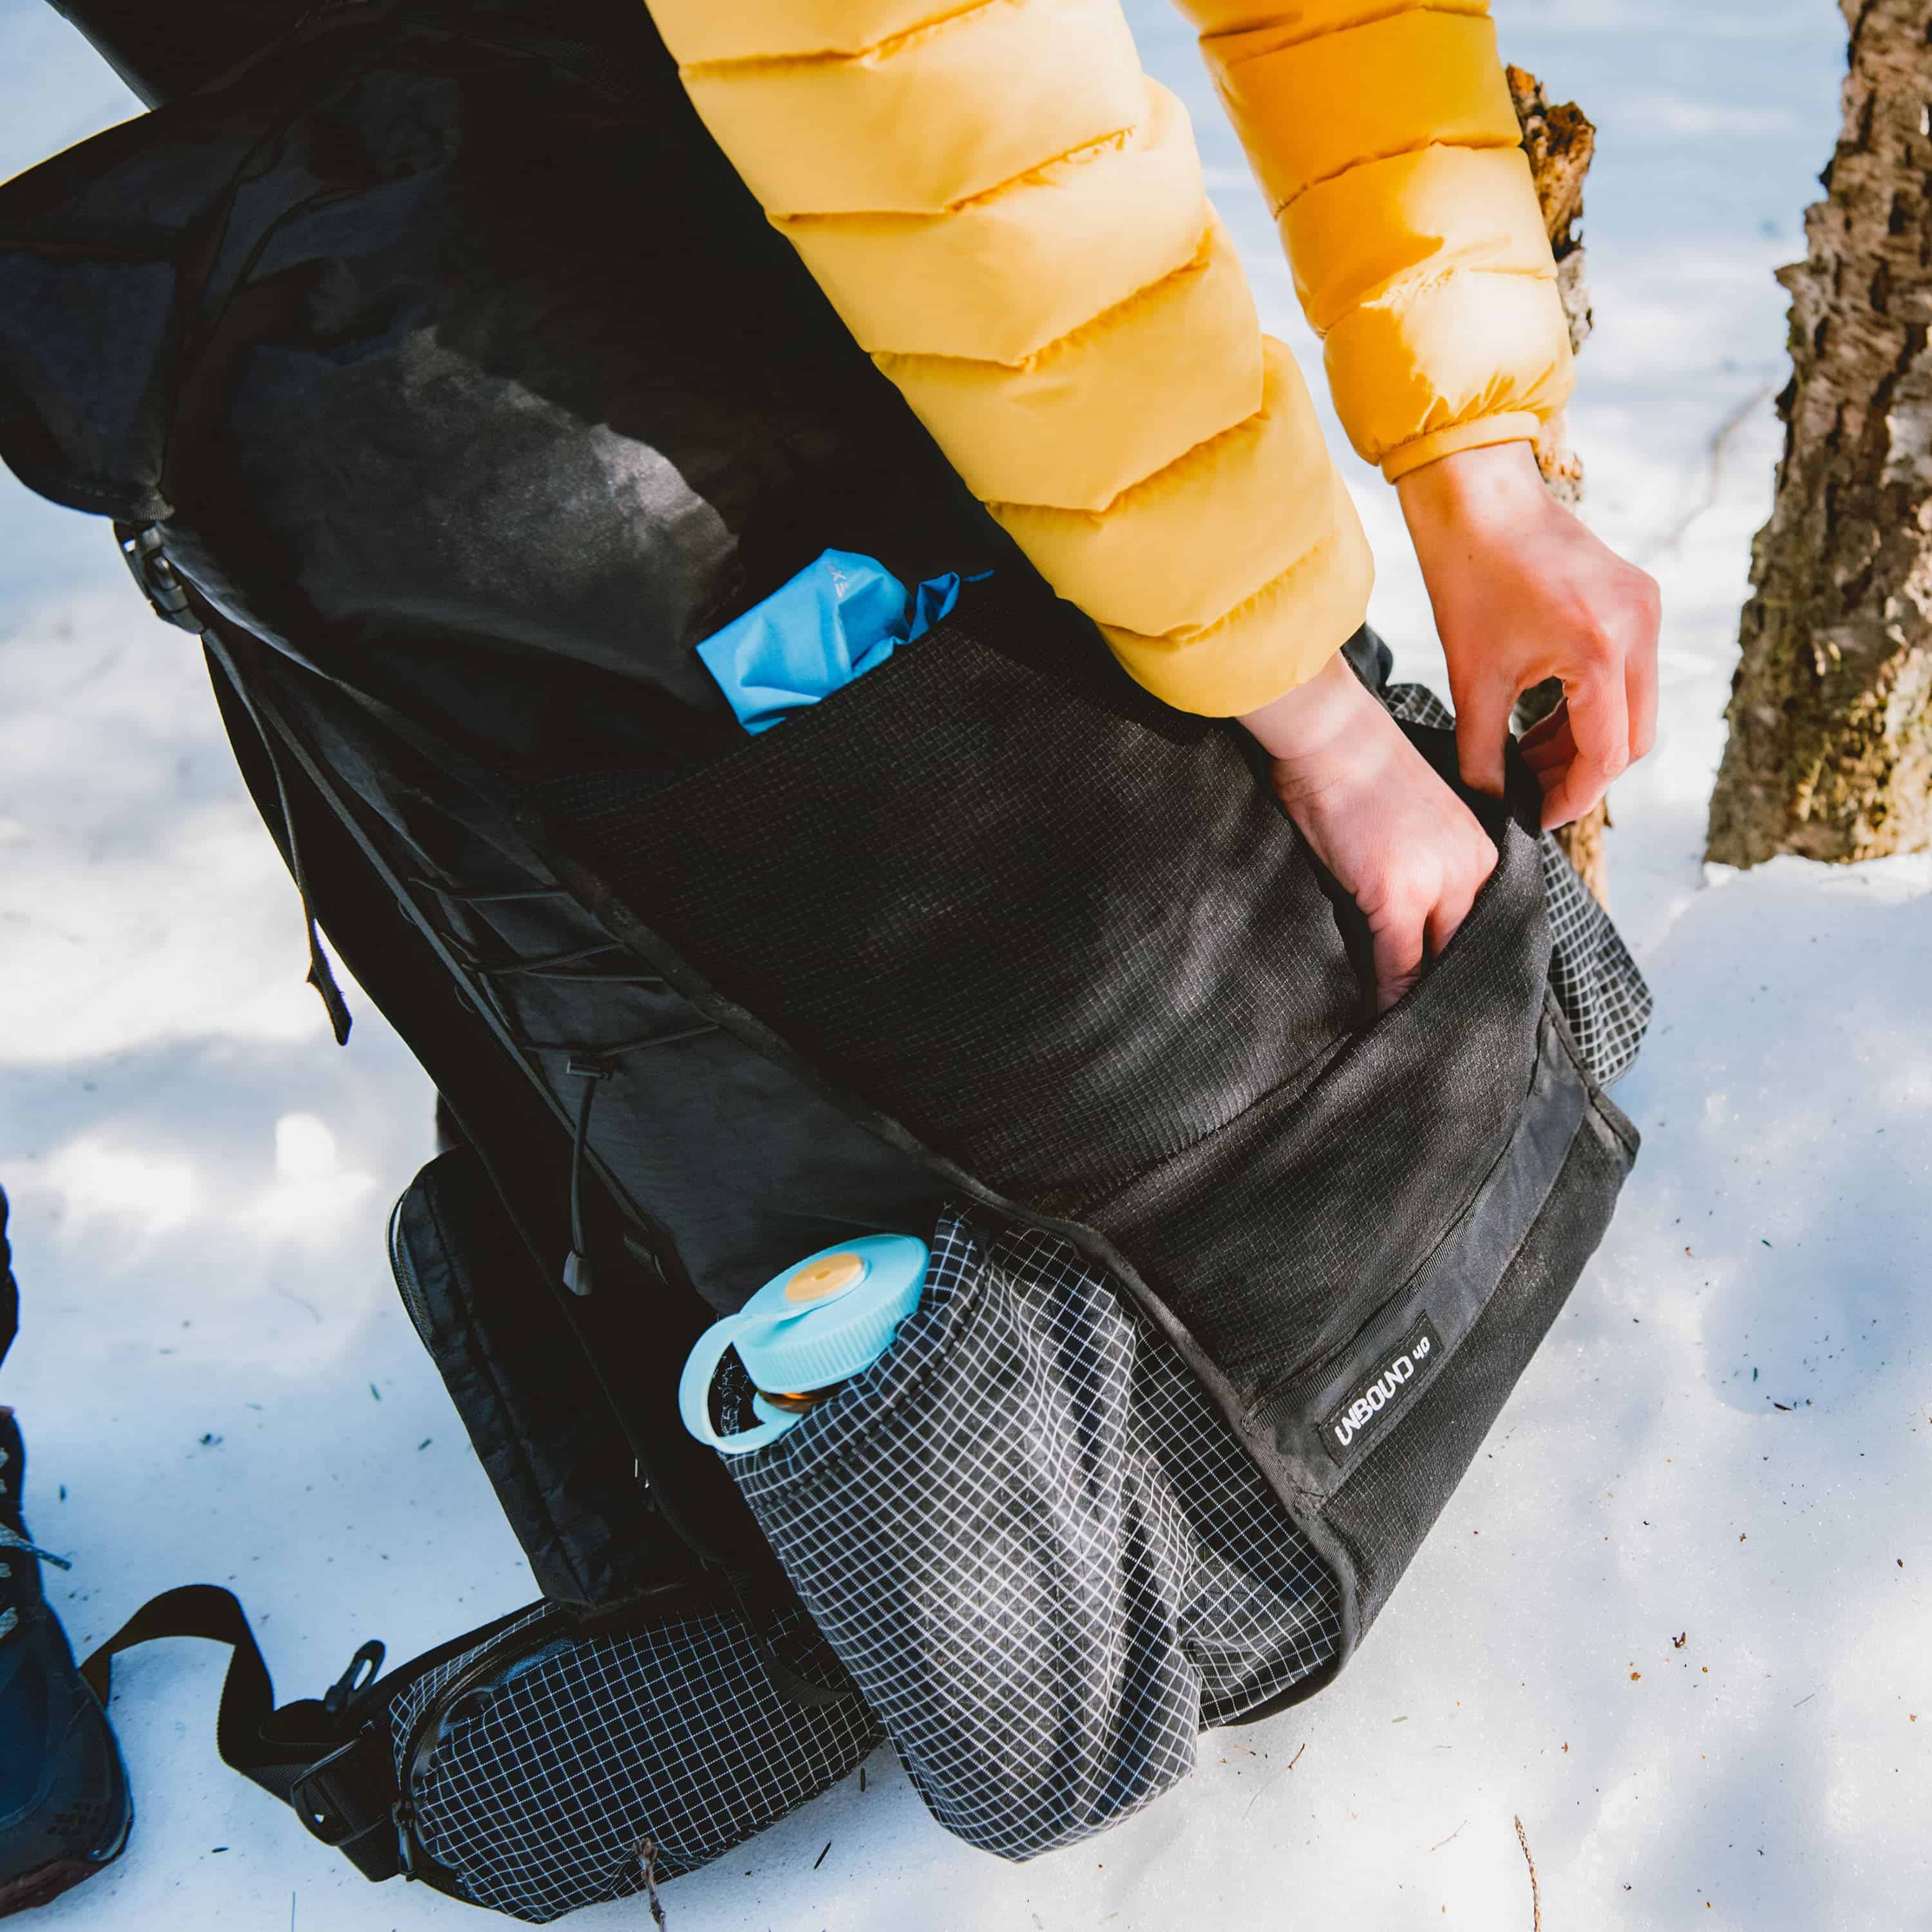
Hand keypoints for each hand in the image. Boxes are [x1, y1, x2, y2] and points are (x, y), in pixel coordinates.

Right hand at [1241, 653, 1497, 1013]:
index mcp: (1480, 852)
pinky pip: (1398, 964)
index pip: (1478, 929)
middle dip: (1451, 996)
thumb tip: (1406, 929)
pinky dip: (1388, 996)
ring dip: (1420, 1004)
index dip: (1460, 972)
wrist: (1332, 733)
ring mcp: (1439, 882)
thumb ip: (1420, 875)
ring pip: (1438, 965)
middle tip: (1434, 1036)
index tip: (1447, 1006)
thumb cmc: (1354, 771)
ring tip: (1404, 1036)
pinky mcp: (1397, 894)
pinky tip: (1375, 1018)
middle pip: (1467, 952)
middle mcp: (1472, 869)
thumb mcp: (1410, 825)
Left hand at [1397, 440, 1659, 828]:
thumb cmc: (1468, 577)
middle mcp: (1639, 628)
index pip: (1605, 755)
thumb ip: (1482, 753)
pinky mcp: (1638, 598)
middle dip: (1583, 774)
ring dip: (1586, 741)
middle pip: (1634, 737)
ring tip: (1527, 759)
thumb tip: (1491, 805)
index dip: (1572, 797)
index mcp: (1601, 650)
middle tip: (1533, 794)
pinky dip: (1591, 705)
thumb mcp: (1471, 678)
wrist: (1478, 498)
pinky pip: (1628, 673)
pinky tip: (1542, 722)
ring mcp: (1646, 610)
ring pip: (1634, 708)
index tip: (1537, 819)